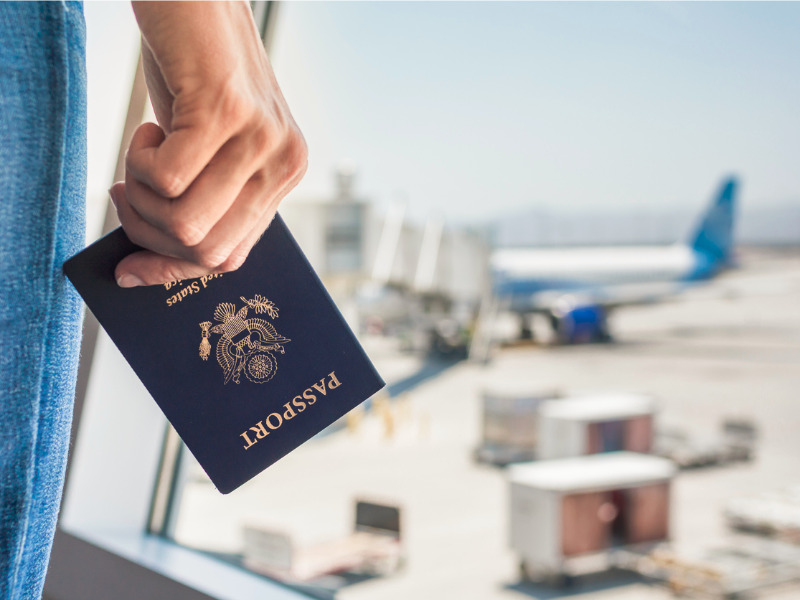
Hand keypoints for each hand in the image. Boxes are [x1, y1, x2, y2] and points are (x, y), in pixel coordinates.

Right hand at [111, 1, 306, 286]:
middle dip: (149, 234)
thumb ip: (198, 201)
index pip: (230, 257)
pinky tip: (150, 126)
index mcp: (282, 178)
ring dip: (140, 198)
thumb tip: (147, 264)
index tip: (129, 268)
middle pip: (205, 251)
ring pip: (185, 224)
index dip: (174, 271)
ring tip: (141, 154)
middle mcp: (282, 164)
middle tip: (127, 191)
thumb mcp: (205, 150)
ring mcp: (260, 139)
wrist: (196, 2)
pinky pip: (165, 179)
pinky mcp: (225, 112)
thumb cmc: (194, 77)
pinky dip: (137, 159)